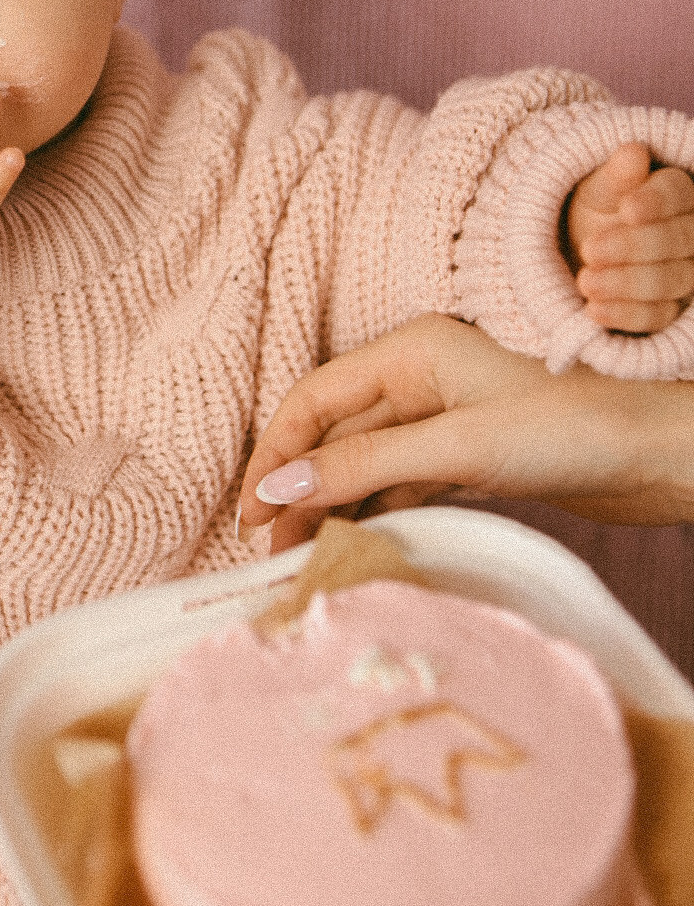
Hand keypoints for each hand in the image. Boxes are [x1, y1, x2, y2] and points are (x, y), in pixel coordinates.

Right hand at [237, 314, 693, 550]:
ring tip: (301, 554)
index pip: (315, 397)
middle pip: (334, 431)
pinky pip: (398, 480)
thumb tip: (280, 488)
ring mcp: (444, 416)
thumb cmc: (574, 431)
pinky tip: (350, 539)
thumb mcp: (459, 449)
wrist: (659, 455)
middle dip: (298, 485)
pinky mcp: (467, 454)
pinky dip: (370, 509)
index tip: (253, 511)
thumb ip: (367, 466)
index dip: (276, 452)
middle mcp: (422, 377)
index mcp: (414, 351)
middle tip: (269, 548)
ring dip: (330, 502)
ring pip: (363, 460)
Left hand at [566, 143, 693, 332]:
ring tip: (584, 281)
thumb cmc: (596, 211)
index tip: (627, 209)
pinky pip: (658, 316)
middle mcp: (690, 233)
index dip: (656, 202)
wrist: (578, 252)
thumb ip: (614, 176)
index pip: (678, 193)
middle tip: (589, 249)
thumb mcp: (595, 191)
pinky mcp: (671, 309)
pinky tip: (593, 309)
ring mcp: (685, 273)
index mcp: (676, 191)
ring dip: (625, 283)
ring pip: (672, 280)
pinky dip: (624, 314)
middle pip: (679, 240)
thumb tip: (633, 153)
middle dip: (633, 246)